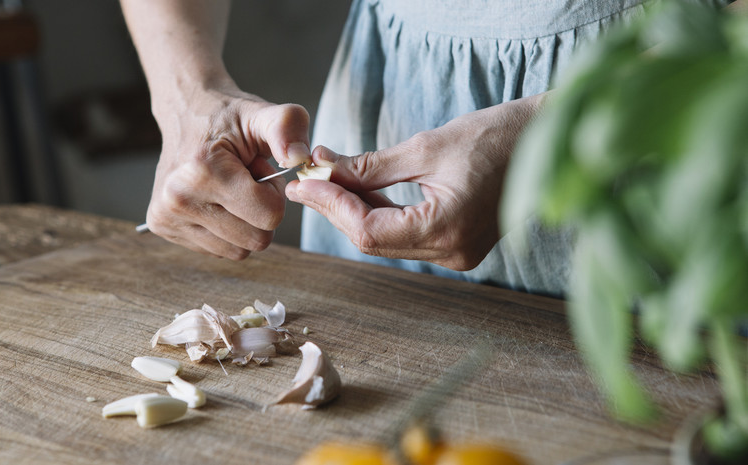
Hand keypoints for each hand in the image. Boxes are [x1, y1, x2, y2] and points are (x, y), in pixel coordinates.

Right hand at [146, 89, 311, 259]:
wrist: (186, 112)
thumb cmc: (228, 117)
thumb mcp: (263, 114)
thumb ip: (288, 128)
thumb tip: (300, 158)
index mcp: (202, 171)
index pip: (269, 216)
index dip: (275, 193)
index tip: (259, 170)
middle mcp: (177, 199)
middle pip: (257, 239)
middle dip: (262, 211)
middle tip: (246, 180)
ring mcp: (167, 217)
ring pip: (239, 251)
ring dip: (245, 223)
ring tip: (231, 188)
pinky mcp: (163, 227)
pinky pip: (219, 250)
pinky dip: (226, 230)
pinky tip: (216, 200)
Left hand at [285, 95, 542, 270]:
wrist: (544, 141)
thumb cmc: (494, 136)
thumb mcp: (426, 147)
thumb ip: (370, 167)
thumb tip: (324, 170)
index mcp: (446, 230)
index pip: (368, 231)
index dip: (330, 206)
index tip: (304, 181)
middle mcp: (451, 253)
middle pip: (372, 239)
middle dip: (336, 207)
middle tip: (309, 176)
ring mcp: (456, 253)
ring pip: (386, 239)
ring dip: (354, 209)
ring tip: (328, 177)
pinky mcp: (457, 244)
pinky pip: (405, 235)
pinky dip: (380, 213)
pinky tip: (359, 189)